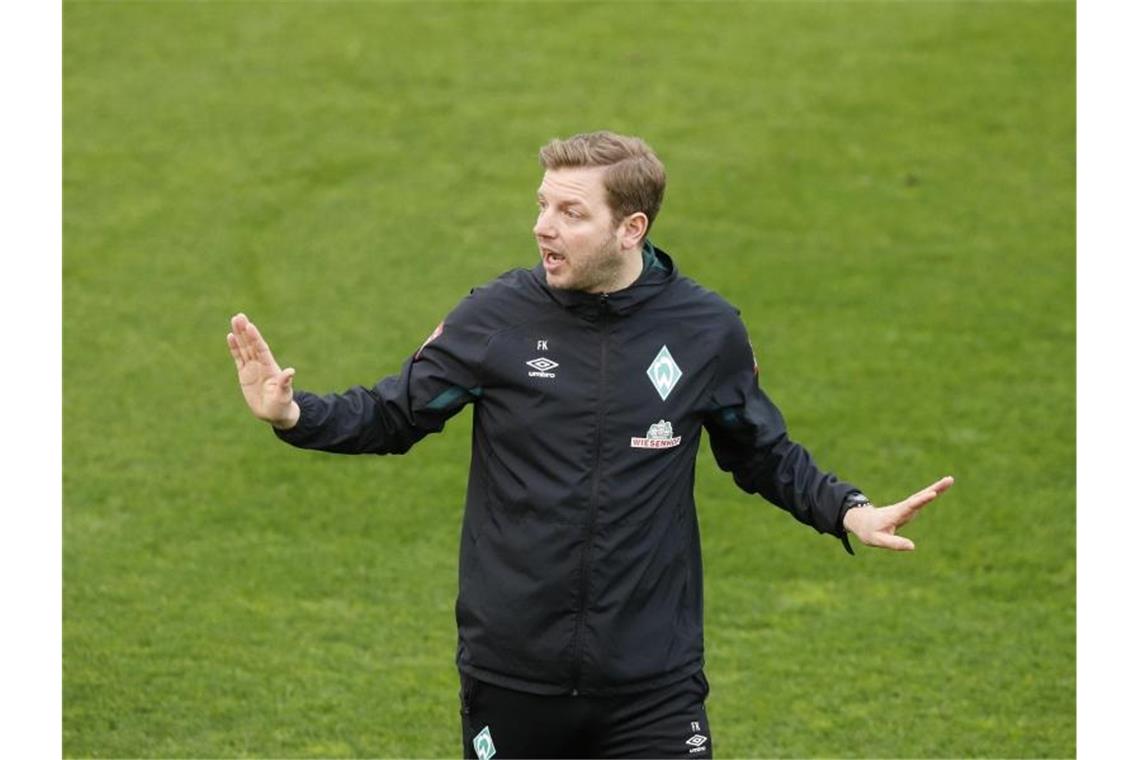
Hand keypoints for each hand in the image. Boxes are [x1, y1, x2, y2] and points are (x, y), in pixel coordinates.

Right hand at [226, 313, 299, 428]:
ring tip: (234, 320)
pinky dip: (234, 348)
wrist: (274, 413)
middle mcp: (261, 365)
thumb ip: (285, 383)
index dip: (255, 338)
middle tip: (238, 316)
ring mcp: (252, 368)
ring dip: (239, 335)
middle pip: (251, 345)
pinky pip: (238, 358)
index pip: (261, 349)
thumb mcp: (283, 395)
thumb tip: (291, 371)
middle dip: (245, 331)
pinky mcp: (244, 374)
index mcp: (270, 368)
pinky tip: (230, 336)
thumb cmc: (281, 405)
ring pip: (244, 348)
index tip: (249, 326)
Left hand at [842, 476, 954, 550]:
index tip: (932, 493)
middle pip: (920, 496)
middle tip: (949, 479)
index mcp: (896, 514)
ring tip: (950, 480)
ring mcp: (906, 507)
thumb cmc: (869, 532)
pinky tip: (940, 489)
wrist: (862, 521)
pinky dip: (932, 493)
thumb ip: (894, 543)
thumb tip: (913, 546)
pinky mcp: (909, 509)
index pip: (910, 506)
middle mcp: (903, 507)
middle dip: (934, 488)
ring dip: (936, 488)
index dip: (921, 500)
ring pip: (922, 496)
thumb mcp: (878, 541)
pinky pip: (922, 500)